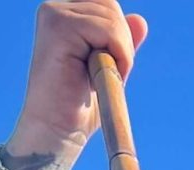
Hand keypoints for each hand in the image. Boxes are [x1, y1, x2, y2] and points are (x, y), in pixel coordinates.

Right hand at [8, 1, 146, 158]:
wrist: (57, 132)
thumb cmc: (78, 108)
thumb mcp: (107, 69)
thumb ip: (119, 42)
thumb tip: (140, 20)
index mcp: (65, 14)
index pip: (107, 3)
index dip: (120, 34)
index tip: (108, 66)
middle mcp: (55, 8)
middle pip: (110, 4)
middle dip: (122, 42)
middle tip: (107, 75)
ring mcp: (54, 14)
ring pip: (112, 17)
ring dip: (120, 53)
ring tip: (99, 79)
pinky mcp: (58, 26)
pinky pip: (108, 29)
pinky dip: (117, 54)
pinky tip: (99, 76)